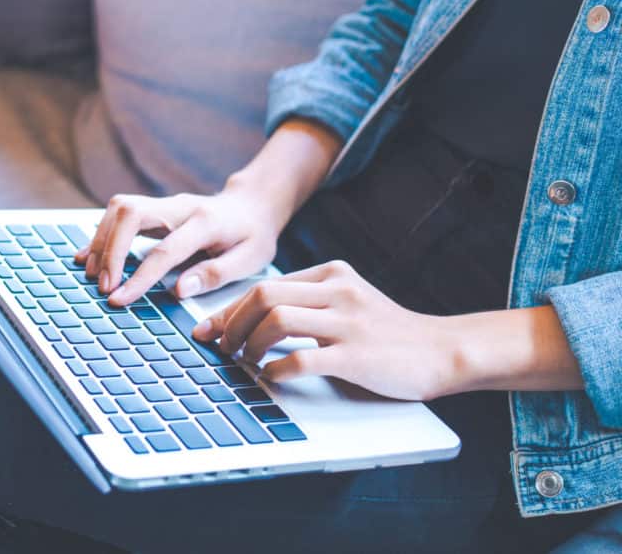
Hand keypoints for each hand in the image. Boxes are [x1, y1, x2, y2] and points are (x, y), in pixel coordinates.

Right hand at [75, 184, 290, 305]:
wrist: (252, 205)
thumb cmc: (253, 236)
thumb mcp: (250, 260)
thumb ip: (215, 274)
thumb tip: (178, 290)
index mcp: (206, 222)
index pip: (165, 249)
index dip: (139, 277)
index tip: (119, 299)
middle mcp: (180, 206)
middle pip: (131, 213)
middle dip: (110, 250)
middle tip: (103, 286)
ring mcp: (164, 203)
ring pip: (119, 208)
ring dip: (101, 241)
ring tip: (94, 276)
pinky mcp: (153, 207)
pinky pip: (119, 213)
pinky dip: (101, 234)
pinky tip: (90, 257)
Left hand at [193, 260, 457, 400]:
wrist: (443, 350)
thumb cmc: (387, 333)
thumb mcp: (348, 301)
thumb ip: (310, 301)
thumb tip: (252, 316)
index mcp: (332, 274)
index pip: (264, 285)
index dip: (229, 309)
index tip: (208, 329)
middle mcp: (338, 291)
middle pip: (263, 296)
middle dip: (231, 323)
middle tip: (220, 348)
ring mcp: (348, 322)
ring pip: (276, 321)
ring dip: (249, 344)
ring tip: (243, 361)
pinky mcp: (356, 355)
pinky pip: (302, 358)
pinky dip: (276, 369)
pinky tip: (270, 377)